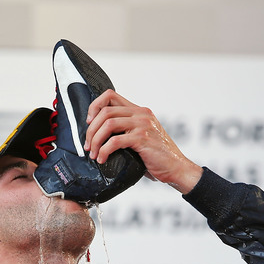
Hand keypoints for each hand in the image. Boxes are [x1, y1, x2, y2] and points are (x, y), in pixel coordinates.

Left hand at [84, 90, 202, 193]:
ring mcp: (143, 125)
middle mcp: (141, 114)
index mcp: (139, 111)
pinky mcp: (143, 138)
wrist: (176, 168)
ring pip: (108, 124)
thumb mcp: (140, 137)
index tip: (88, 123)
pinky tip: (102, 159)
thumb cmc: (156, 157)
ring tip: (93, 154)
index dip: (94, 106)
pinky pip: (115, 141)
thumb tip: (97, 134)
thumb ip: (125, 130)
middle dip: (90, 130)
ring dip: (95, 140)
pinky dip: (104, 150)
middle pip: (105, 111)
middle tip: (87, 146)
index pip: (110, 95)